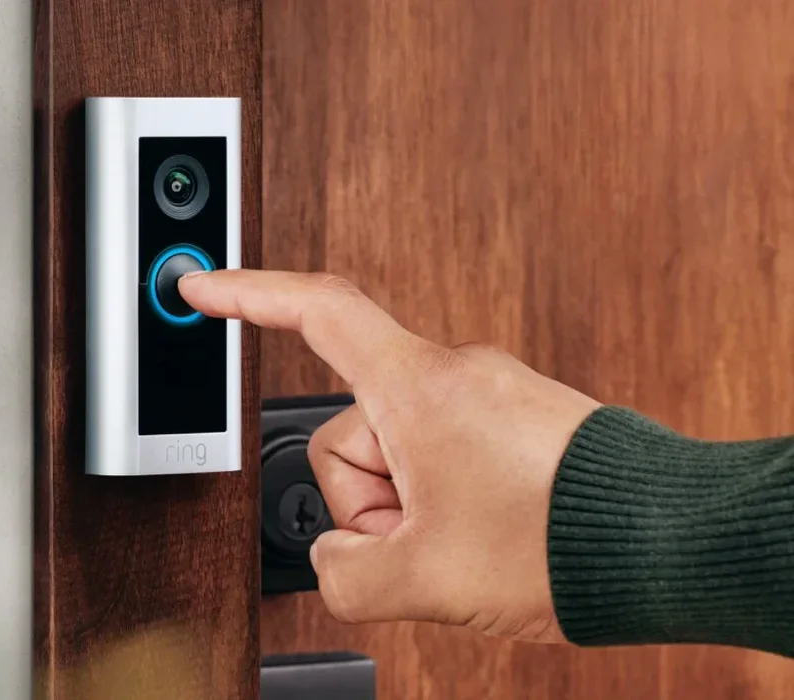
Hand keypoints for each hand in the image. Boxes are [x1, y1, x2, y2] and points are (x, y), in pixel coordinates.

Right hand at [178, 270, 599, 642]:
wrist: (670, 543)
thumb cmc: (564, 541)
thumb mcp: (424, 579)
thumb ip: (344, 575)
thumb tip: (338, 562)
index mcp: (417, 387)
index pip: (316, 312)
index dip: (247, 296)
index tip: (202, 287)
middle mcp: (454, 373)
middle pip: (353, 431)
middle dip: (372, 502)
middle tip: (426, 544)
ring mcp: (491, 395)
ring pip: (403, 454)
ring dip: (417, 511)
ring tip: (472, 544)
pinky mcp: (519, 419)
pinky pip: (450, 456)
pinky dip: (453, 502)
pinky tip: (494, 535)